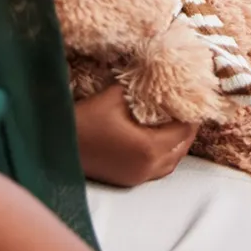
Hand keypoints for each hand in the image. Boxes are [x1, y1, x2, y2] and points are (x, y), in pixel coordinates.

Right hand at [74, 81, 198, 187]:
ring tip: (177, 122)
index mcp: (148, 147)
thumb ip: (138, 85)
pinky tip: (159, 138)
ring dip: (178, 143)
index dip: (191, 114)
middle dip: (188, 128)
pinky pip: (158, 169)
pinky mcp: (128, 180)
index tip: (194, 97)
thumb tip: (155, 70)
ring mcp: (138, 177)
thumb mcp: (114, 96)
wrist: (56, 148)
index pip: (184, 130)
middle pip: (182, 148)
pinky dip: (165, 155)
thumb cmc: (84, 120)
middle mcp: (147, 167)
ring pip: (171, 162)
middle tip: (189, 108)